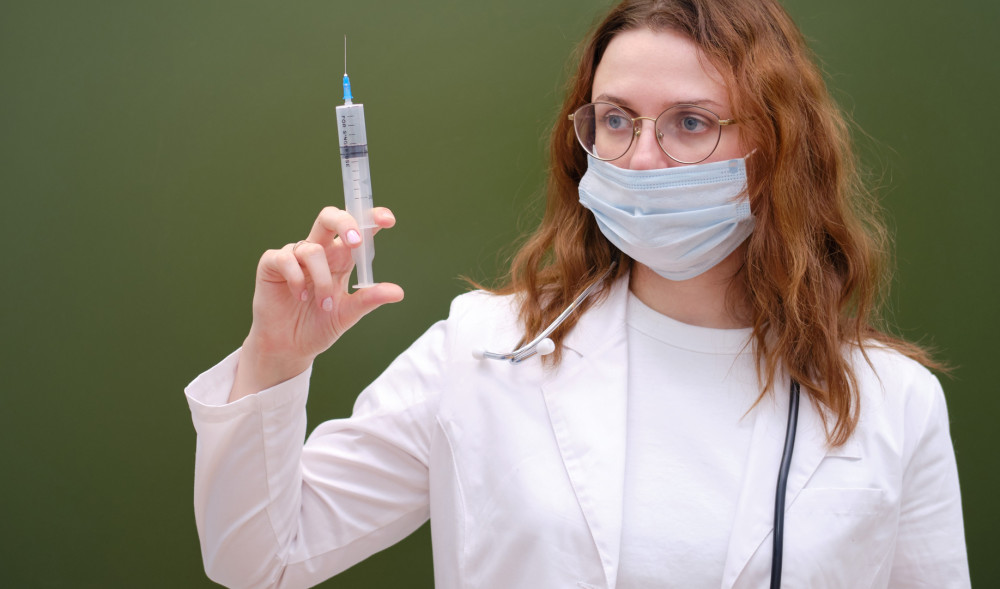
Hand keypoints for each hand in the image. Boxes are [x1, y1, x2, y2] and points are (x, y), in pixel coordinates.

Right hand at [229, 206, 402, 400]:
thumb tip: (398, 292)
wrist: (289, 347)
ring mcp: (294, 255)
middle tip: (356, 242)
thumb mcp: (348, 313)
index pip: (357, 230)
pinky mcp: (272, 263)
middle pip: (329, 218)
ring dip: (322, 280)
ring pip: (312, 249)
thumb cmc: (318, 326)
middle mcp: (319, 252)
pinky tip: (300, 297)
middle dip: (344, 223)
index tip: (388, 220)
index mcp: (340, 259)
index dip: (371, 219)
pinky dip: (297, 279)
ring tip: (323, 305)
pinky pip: (286, 259)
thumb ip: (369, 299)